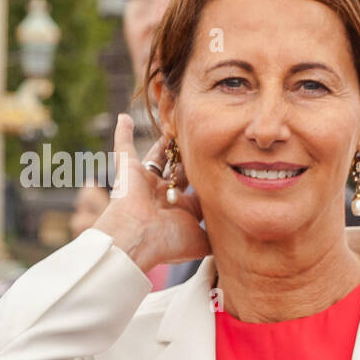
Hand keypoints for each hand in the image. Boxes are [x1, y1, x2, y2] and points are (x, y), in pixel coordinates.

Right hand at [92, 114, 210, 272]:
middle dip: (190, 156)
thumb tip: (238, 237)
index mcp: (180, 208)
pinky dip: (122, 132)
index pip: (198, 188)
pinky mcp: (128, 170)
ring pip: (158, 155)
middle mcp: (163, 193)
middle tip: (204, 138)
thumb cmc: (169, 241)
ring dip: (165, 142)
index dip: (209, 178)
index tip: (224, 164)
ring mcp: (145, 180)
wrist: (138, 238)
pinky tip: (123, 117)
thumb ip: (217, 236)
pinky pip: (123, 147)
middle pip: (180, 168)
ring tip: (176, 124)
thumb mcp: (201, 242)